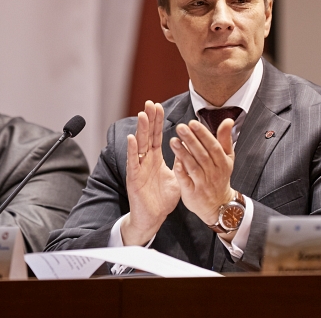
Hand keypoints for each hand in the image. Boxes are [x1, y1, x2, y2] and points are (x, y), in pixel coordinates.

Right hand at [121, 101, 180, 244]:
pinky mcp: (134, 178)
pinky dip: (132, 150)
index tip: (159, 106)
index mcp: (155, 159)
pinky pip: (133, 162)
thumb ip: (181, 163)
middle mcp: (145, 160)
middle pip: (147, 136)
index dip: (157, 121)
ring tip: (143, 115)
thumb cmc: (163, 199)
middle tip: (150, 103)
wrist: (153, 218)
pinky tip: (132, 139)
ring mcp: (138, 168)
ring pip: (139, 145)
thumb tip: (189, 150)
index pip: (156, 135)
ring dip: (141, 130)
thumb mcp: (177, 178)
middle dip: (149, 119)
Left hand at [170, 118, 235, 229]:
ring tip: (173, 140)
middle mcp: (214, 173)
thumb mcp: (227, 158)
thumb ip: (225, 139)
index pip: (213, 146)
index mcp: (223, 162)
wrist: (219, 205)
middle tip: (180, 127)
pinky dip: (181, 172)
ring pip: (193, 166)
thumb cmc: (220, 177)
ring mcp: (203, 184)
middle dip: (191, 140)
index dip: (203, 134)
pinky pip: (186, 182)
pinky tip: (175, 161)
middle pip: (202, 155)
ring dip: (183, 153)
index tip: (192, 123)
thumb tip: (228, 120)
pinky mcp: (193, 194)